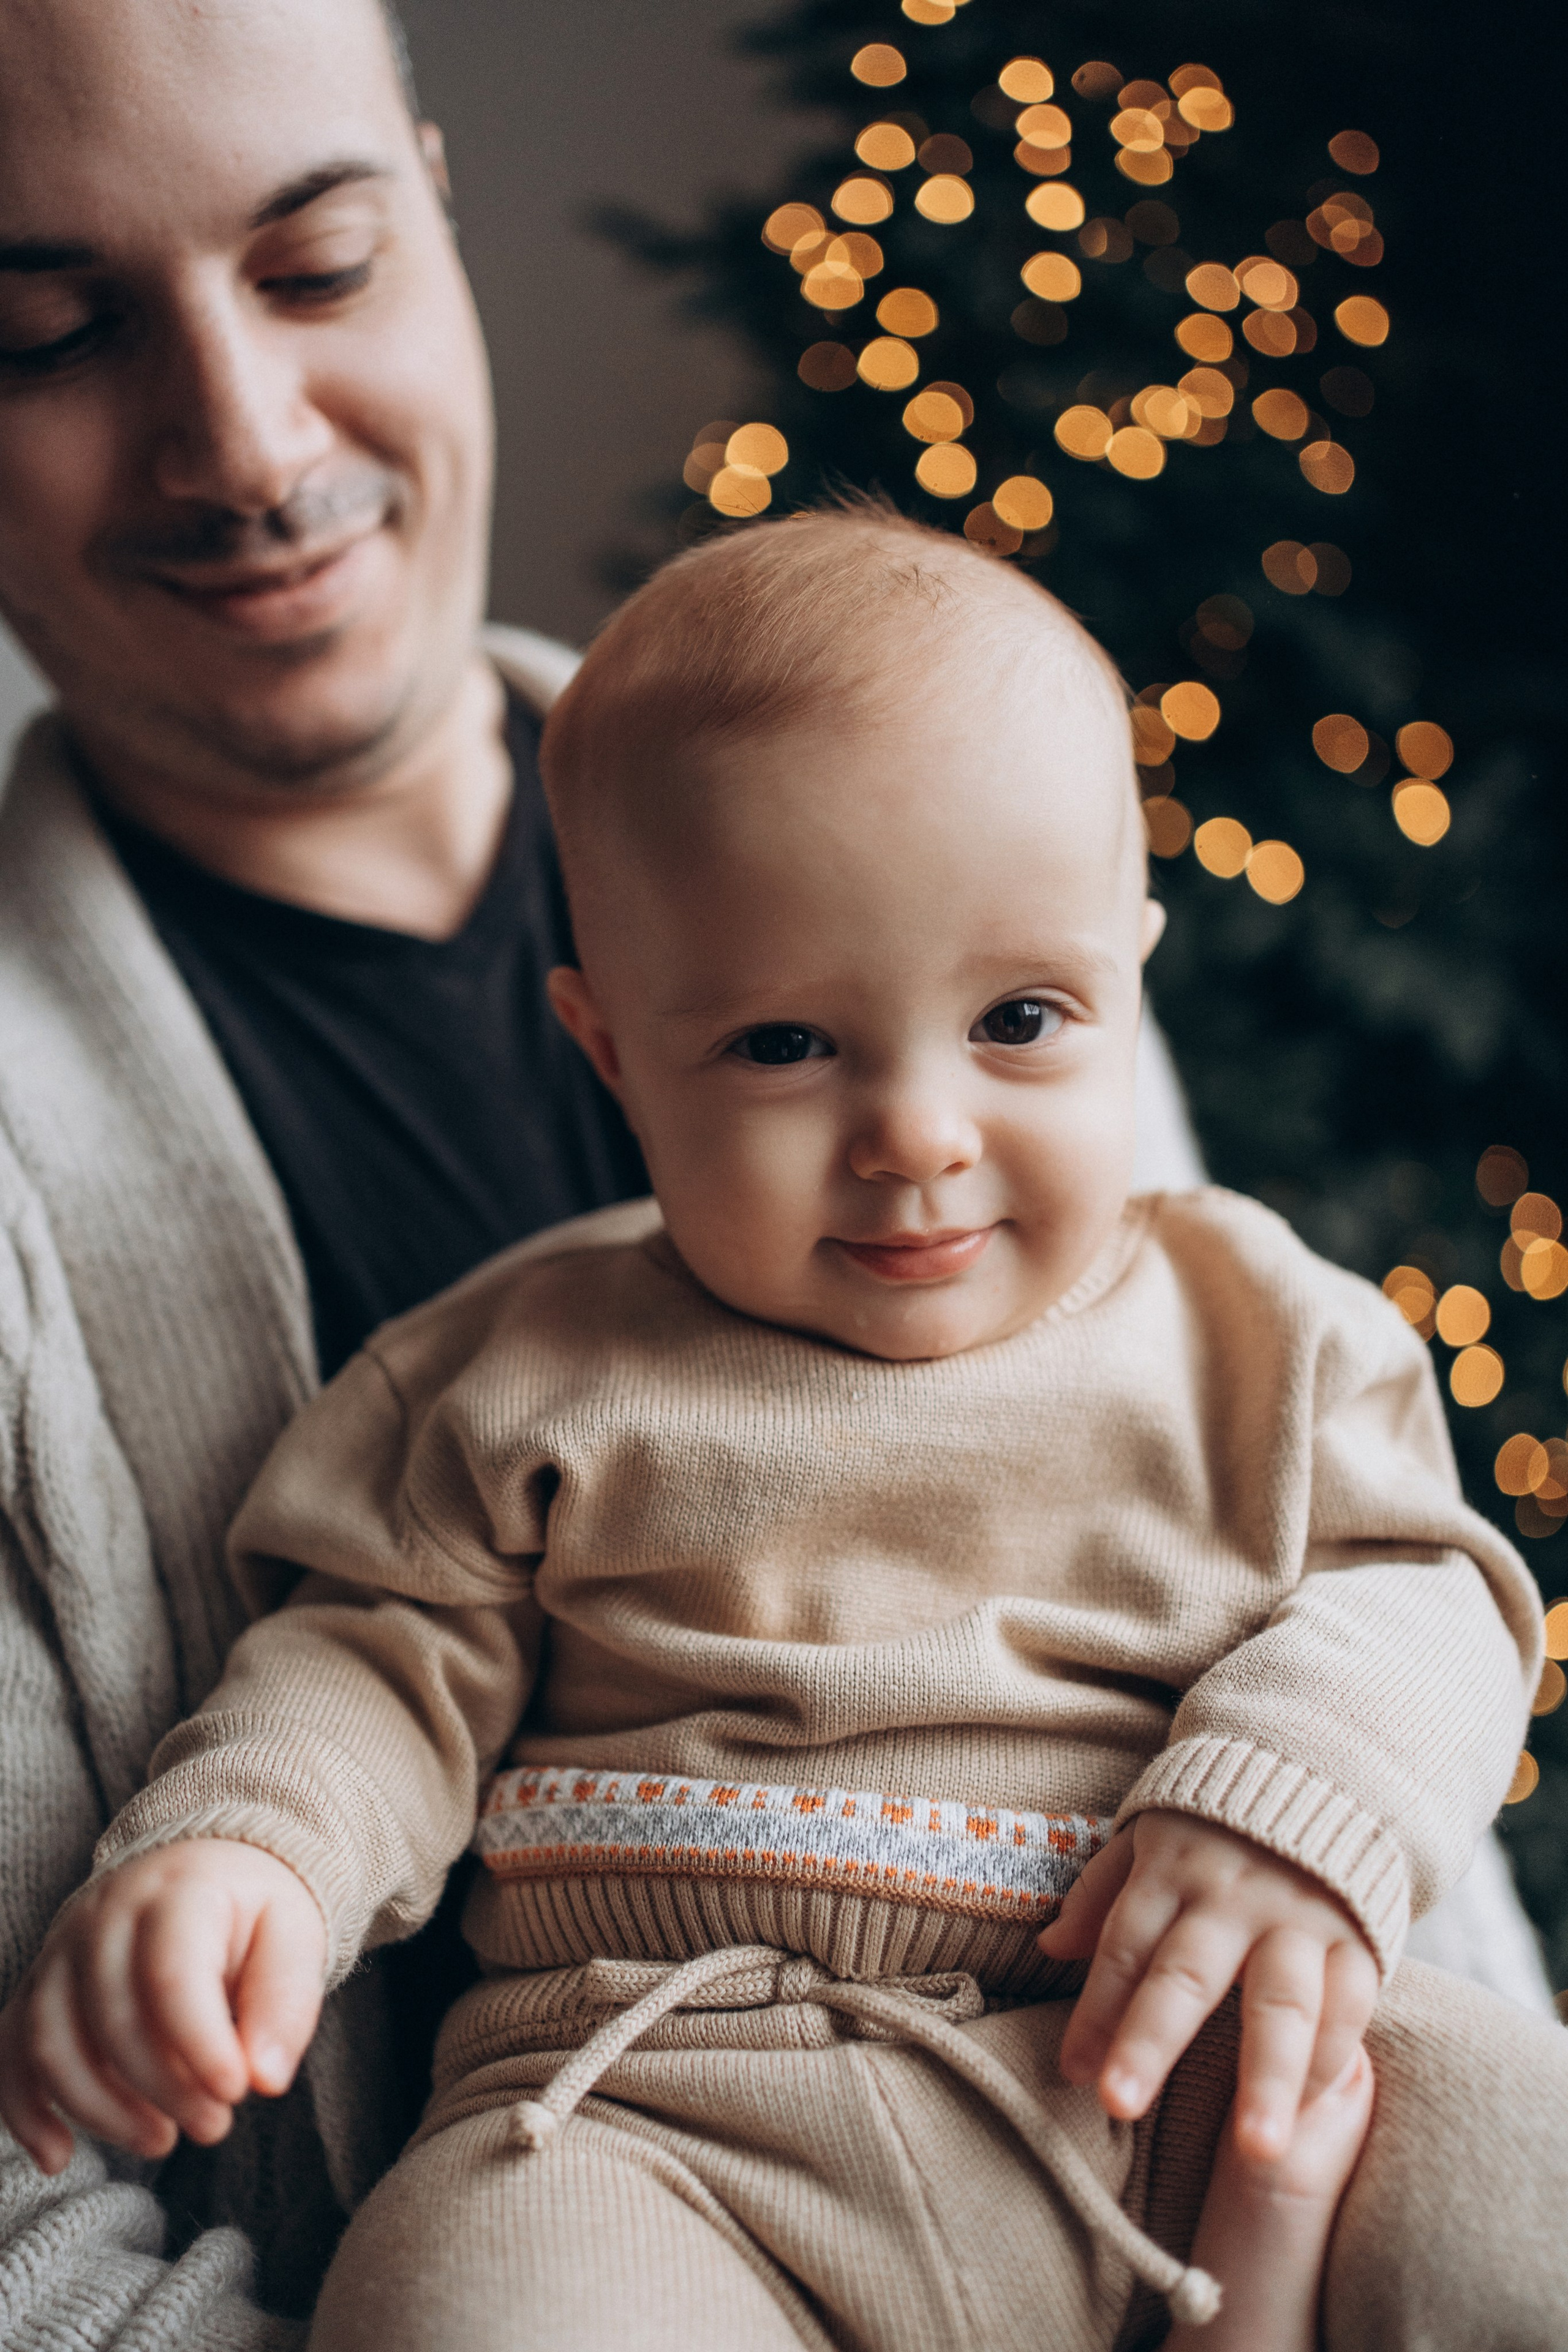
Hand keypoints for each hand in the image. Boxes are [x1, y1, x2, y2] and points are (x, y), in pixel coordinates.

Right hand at [0, 1839, 326, 2175]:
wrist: (203, 1871)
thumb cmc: (252, 1913)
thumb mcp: (293, 1937)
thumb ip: (285, 2003)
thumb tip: (266, 2080)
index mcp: (176, 1892)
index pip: (171, 1975)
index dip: (201, 2047)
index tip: (238, 2093)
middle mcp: (104, 1915)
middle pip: (111, 2017)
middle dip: (162, 2089)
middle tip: (214, 2126)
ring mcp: (60, 1950)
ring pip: (51, 2041)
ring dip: (100, 2109)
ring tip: (161, 2139)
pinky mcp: (37, 1986)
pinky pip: (9, 2050)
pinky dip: (25, 2110)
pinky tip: (59, 2155)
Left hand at [1038, 1810, 1378, 2162]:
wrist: (1323, 1768)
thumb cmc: (1215, 1822)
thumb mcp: (1147, 1835)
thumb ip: (1102, 1892)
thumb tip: (1049, 1947)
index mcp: (1171, 1868)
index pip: (1123, 1944)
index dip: (1095, 2008)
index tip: (1072, 2071)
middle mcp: (1232, 1895)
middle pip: (1186, 1973)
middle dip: (1151, 2038)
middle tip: (1119, 2104)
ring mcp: (1300, 1916)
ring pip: (1282, 2003)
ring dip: (1269, 2077)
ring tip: (1256, 2151)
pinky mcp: (1359, 1934)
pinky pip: (1350, 2003)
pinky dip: (1334, 2057)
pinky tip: (1311, 2110)